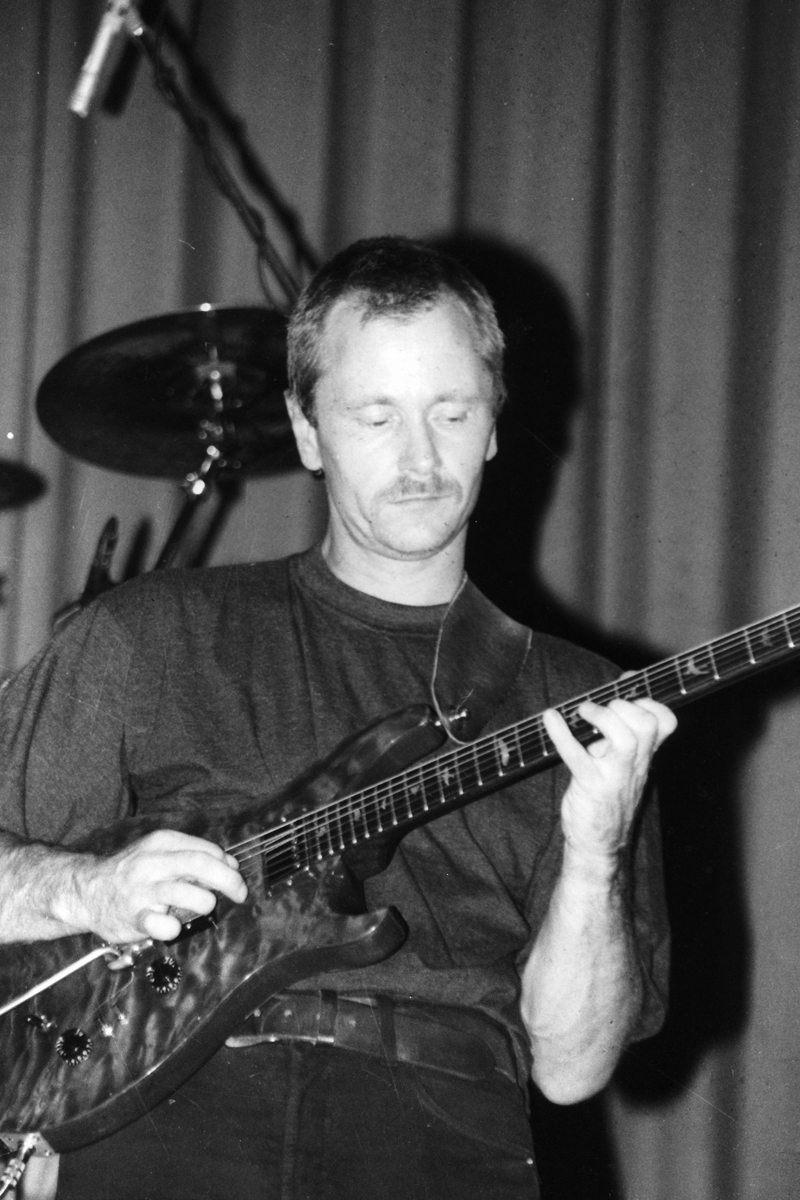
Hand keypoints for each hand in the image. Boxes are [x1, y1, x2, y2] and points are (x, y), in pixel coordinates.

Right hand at [66, 829, 247, 944]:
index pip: (207, 851)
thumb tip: (231, 864)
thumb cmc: (132, 872)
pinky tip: (172, 924)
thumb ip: (192, 855)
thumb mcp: (159, 852)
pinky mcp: (134, 917)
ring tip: (202, 907)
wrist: (86, 890)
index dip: (227, 865)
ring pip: (189, 894)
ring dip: (205, 902)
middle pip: (202, 866)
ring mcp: (143, 890)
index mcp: (162, 842)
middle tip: (240, 894)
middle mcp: (153, 862)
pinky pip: (163, 924)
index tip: (234, 875)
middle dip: (229, 881)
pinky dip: (174, 927)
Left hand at [542, 696, 675, 867]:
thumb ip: (619, 734)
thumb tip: (609, 701)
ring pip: (626, 738)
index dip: (650, 701)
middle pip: (647, 725)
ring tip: (582, 711)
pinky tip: (550, 718)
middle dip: (623, 706)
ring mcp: (615, 776)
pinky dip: (562, 734)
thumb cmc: (606, 798)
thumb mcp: (620, 764)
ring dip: (602, 716)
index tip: (627, 687)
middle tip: (598, 708)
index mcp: (643, 756)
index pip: (666, 722)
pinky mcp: (592, 786)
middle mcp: (635, 764)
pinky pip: (578, 756)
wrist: (599, 844)